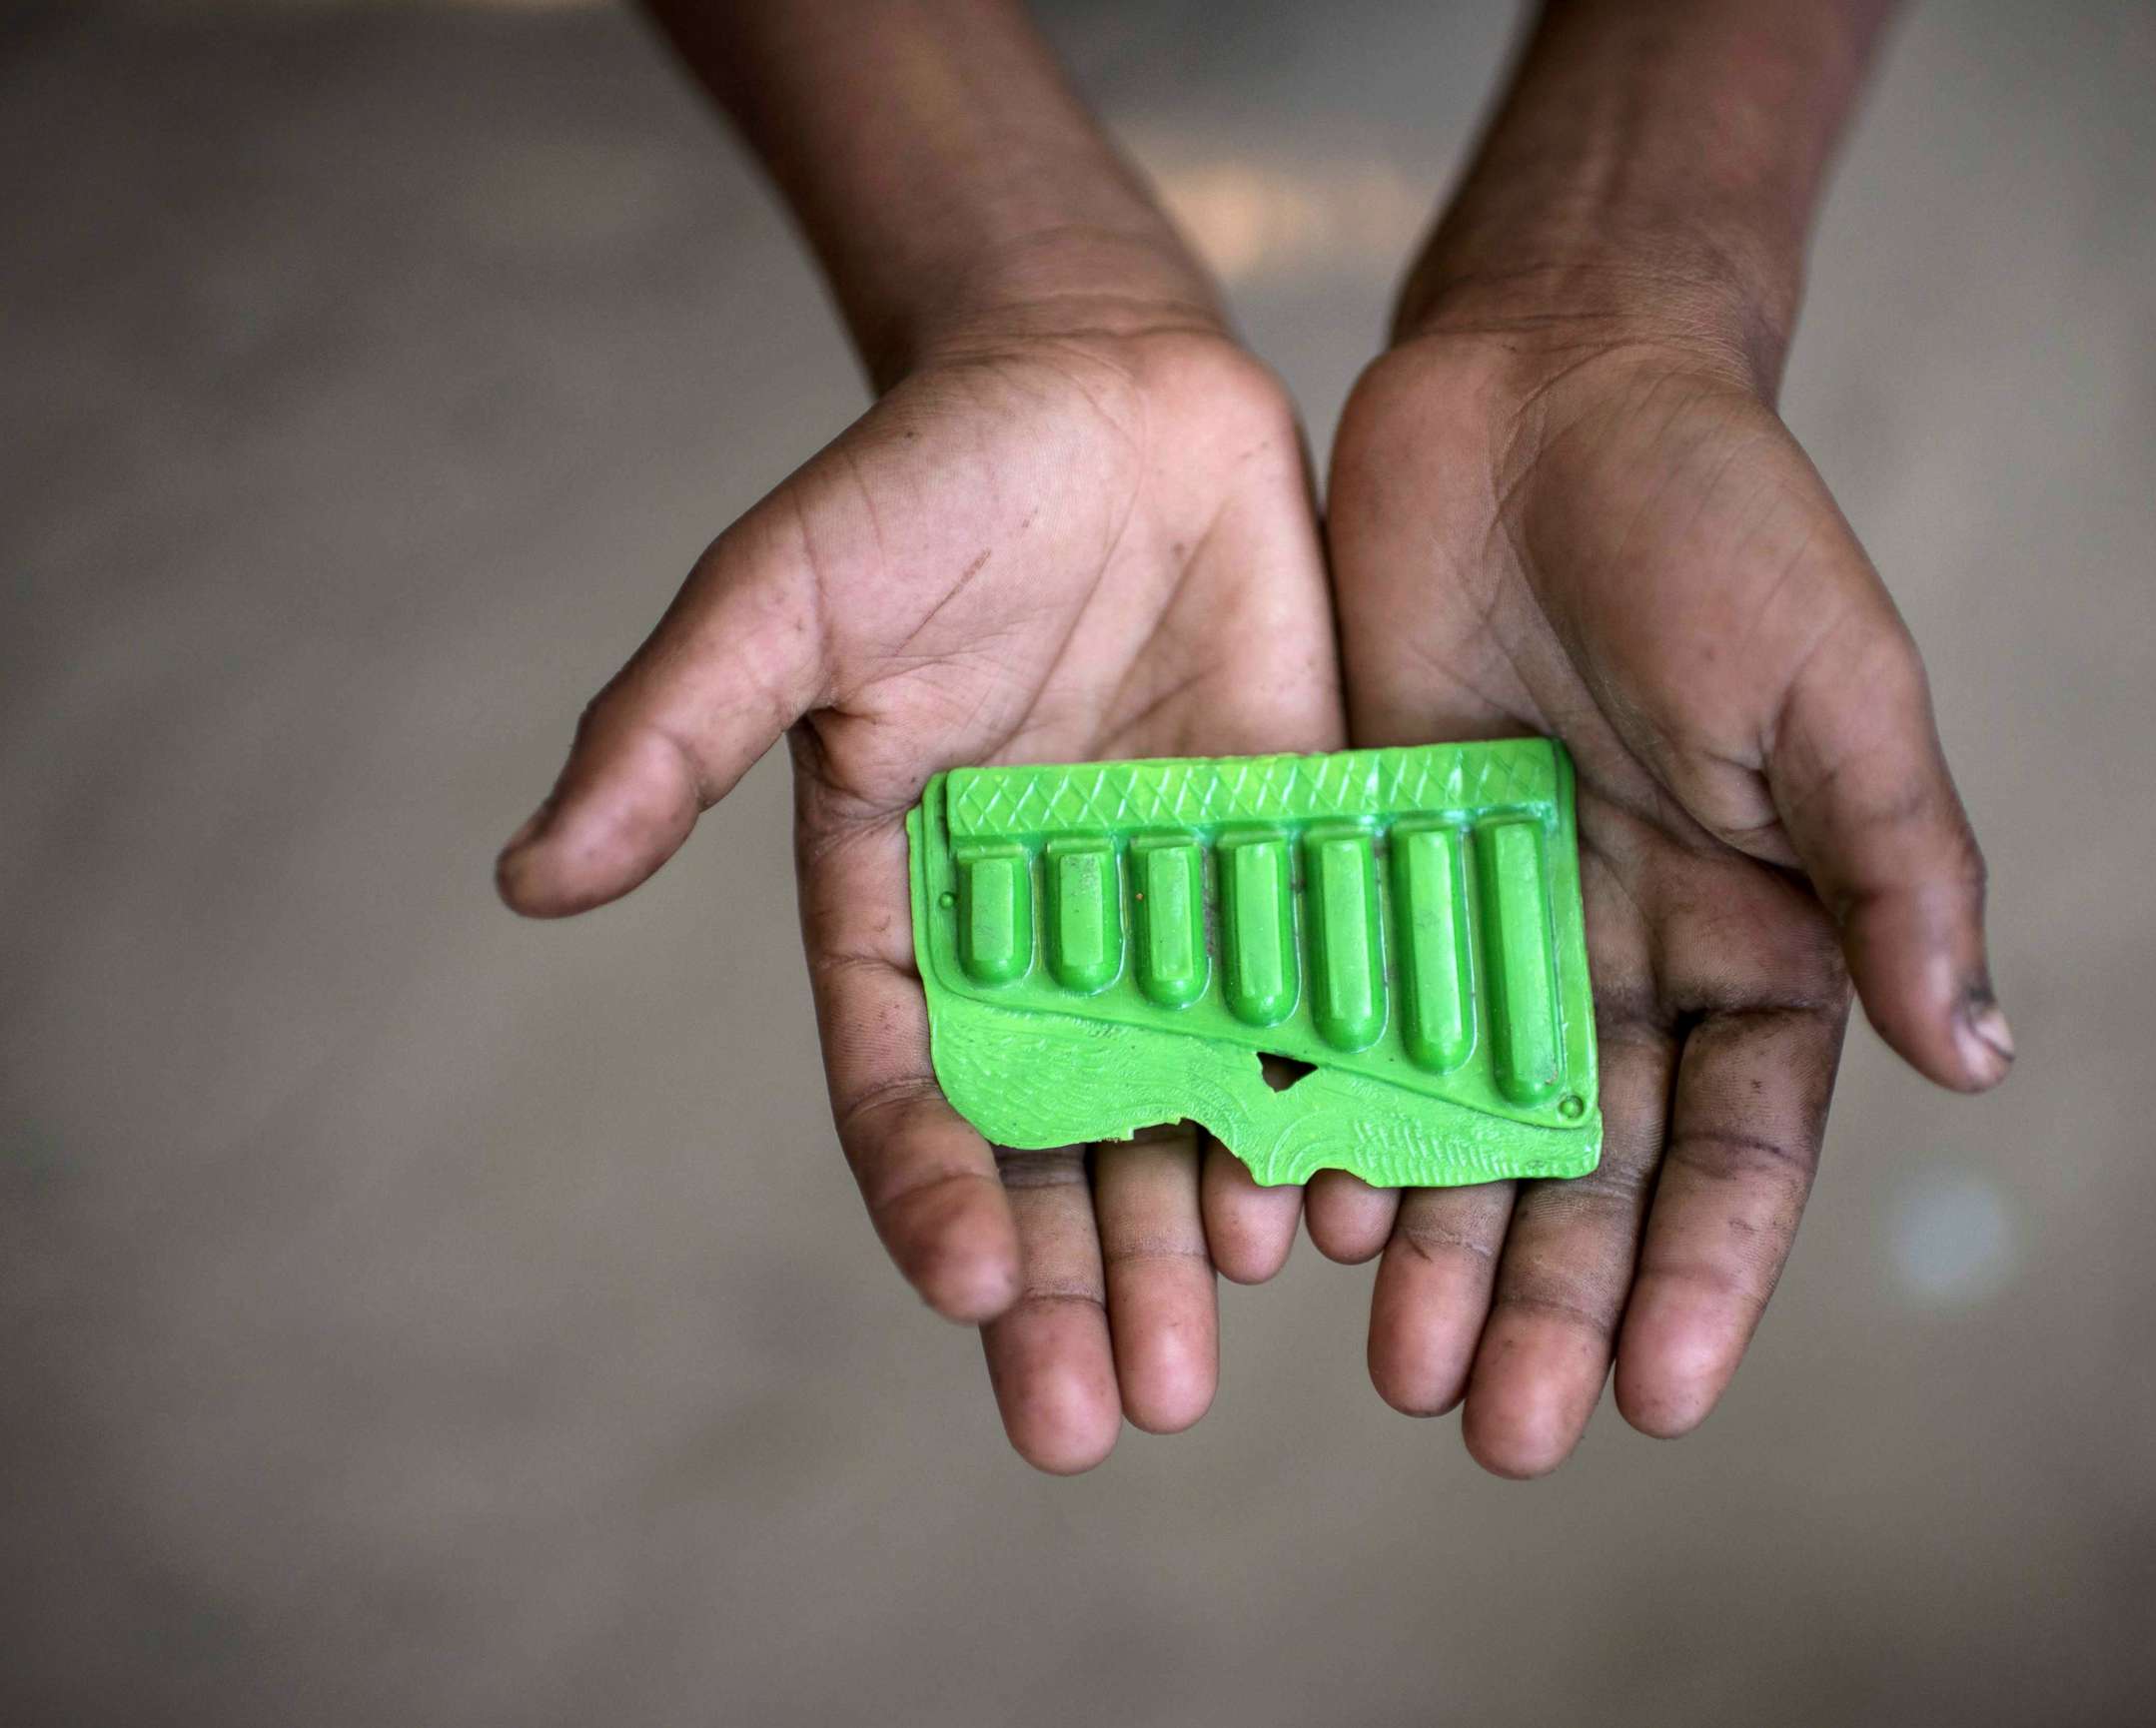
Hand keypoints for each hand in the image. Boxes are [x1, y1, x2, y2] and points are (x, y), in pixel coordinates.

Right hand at [497, 315, 1340, 1470]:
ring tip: (1225, 1335)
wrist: (1105, 385)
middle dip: (1081, 1281)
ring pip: (1192, 1105)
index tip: (969, 1286)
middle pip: (1059, 1145)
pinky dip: (1334, 1100)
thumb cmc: (925, 481)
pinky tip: (1363, 1192)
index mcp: (909, 909)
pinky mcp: (1295, 854)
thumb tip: (526, 878)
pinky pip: (1316, 1004)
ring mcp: (1179, 910)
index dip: (933, 1192)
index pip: (910, 1088)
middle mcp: (1047, 942)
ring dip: (1203, 1227)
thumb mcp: (784, 595)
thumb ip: (675, 733)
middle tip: (1121, 1412)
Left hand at [1323, 317, 2007, 1475]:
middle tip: (1498, 1434)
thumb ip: (1895, 871)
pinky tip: (1303, 1211)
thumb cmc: (1720, 523)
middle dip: (1554, 1303)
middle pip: (1592, 1173)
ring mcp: (1490, 921)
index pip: (1743, 1146)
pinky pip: (1348, 1024)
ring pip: (1465, 1128)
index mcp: (1762, 934)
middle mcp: (1627, 955)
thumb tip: (1981, 1056)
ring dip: (1442, 1253)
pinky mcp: (1371, 867)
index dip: (1706, 1274)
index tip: (1655, 1395)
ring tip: (1399, 1370)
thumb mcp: (1830, 694)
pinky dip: (1331, 1117)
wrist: (1540, 380)